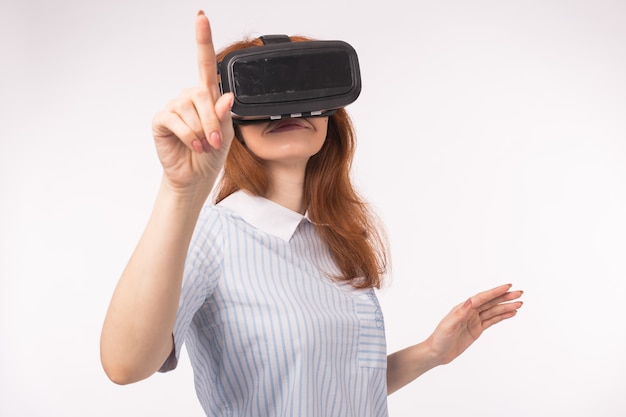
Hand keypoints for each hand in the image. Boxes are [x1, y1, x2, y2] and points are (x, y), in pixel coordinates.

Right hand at [151, 11, 234, 191]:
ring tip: (203, 146)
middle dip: (212, 121)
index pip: (205, 64)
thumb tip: (226, 95)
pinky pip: (177, 122)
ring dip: (202, 133)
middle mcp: (189, 97)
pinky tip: (193, 146)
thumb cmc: (211, 153)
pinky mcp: (162, 120)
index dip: (203, 40)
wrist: (195, 177)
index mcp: (206, 96)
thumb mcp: (227, 134)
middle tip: (216, 141)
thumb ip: (225, 114)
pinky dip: (190, 137)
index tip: (201, 18)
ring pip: (190, 111)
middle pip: (201, 95)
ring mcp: (174, 107)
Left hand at [425, 283, 522, 365]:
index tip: (508, 287)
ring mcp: (474, 320)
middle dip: (505, 297)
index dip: (495, 292)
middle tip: (519, 293)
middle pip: (490, 302)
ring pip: (493, 311)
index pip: (481, 298)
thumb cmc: (439, 339)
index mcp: (462, 308)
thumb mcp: (448, 326)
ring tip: (520, 304)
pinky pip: (492, 321)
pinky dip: (502, 316)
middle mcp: (469, 312)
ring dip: (506, 307)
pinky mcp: (476, 329)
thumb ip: (459, 314)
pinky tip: (511, 313)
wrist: (436, 353)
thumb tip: (469, 301)